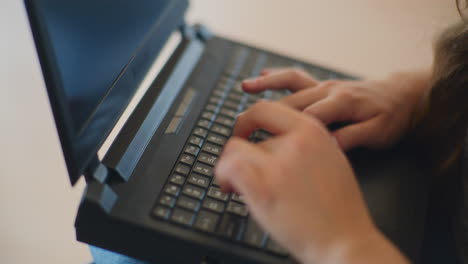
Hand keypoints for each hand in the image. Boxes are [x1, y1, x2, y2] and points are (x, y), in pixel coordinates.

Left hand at [215, 101, 407, 263]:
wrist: (345, 240)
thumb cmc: (338, 209)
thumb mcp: (330, 161)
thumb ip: (303, 146)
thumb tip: (273, 143)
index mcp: (314, 132)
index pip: (268, 108)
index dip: (249, 118)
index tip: (244, 132)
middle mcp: (296, 142)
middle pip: (249, 129)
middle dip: (239, 145)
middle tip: (236, 160)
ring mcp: (280, 164)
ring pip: (234, 148)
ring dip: (231, 164)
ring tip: (237, 184)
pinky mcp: (264, 187)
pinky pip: (229, 166)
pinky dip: (223, 176)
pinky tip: (231, 188)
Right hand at [243, 68, 430, 150]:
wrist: (405, 95)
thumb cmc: (392, 115)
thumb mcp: (378, 133)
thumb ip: (351, 138)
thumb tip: (324, 144)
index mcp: (339, 104)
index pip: (303, 119)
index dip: (280, 134)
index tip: (260, 147)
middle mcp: (328, 91)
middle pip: (289, 103)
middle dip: (263, 114)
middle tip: (242, 130)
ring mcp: (324, 86)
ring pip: (289, 84)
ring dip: (266, 86)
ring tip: (244, 87)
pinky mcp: (324, 85)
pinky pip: (297, 77)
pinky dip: (278, 77)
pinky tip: (264, 77)